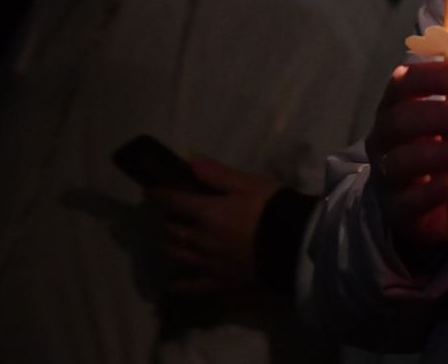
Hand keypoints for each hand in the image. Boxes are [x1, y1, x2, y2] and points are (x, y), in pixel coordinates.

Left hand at [148, 157, 277, 300]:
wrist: (297, 244)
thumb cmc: (275, 208)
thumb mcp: (249, 184)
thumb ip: (218, 174)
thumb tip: (189, 160)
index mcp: (208, 213)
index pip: (175, 202)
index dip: (160, 196)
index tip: (150, 192)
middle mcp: (202, 240)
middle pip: (172, 232)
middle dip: (167, 222)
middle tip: (170, 215)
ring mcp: (209, 264)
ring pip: (178, 257)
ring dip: (170, 247)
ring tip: (172, 241)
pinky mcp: (221, 283)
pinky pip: (194, 287)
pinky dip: (181, 286)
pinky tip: (176, 284)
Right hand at [365, 61, 447, 266]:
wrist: (433, 205)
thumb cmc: (446, 152)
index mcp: (396, 109)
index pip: (401, 84)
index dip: (429, 77)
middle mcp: (384, 139)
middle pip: (399, 120)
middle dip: (442, 115)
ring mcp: (385, 175)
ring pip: (402, 161)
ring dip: (443, 152)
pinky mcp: (395, 209)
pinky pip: (406, 200)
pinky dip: (429, 192)